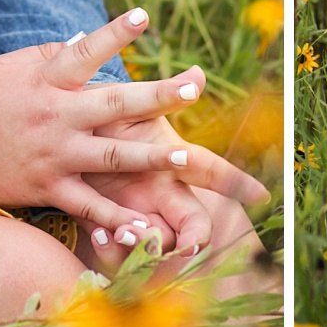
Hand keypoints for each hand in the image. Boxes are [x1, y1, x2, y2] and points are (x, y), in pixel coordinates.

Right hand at [0, 9, 266, 238]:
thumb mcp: (11, 66)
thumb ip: (51, 54)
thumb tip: (84, 40)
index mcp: (49, 81)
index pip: (86, 51)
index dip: (114, 34)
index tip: (144, 16)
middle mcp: (57, 116)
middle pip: (114, 104)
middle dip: (156, 96)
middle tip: (193, 87)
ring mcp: (55, 155)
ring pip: (111, 158)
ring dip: (150, 158)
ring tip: (185, 157)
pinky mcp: (48, 188)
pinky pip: (88, 206)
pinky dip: (116, 218)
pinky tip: (145, 227)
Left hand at [75, 69, 221, 271]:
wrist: (65, 129)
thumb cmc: (105, 113)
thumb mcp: (130, 105)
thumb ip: (161, 98)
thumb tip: (197, 73)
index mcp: (173, 164)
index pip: (213, 174)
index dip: (238, 184)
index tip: (262, 194)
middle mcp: (160, 196)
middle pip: (192, 232)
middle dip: (188, 246)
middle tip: (172, 243)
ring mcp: (134, 215)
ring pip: (155, 251)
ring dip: (145, 250)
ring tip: (124, 234)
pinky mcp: (102, 225)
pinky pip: (114, 253)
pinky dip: (111, 249)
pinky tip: (100, 235)